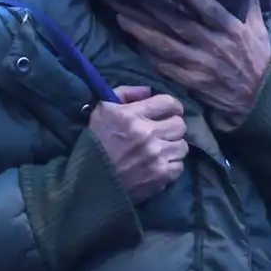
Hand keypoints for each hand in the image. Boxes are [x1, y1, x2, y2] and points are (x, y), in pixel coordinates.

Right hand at [89, 85, 187, 202]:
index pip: (169, 102)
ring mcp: (156, 156)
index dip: (171, 106)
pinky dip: (171, 165)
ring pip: (183, 146)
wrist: (88, 180)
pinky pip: (179, 166)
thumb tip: (148, 91)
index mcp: (132, 115)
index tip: (168, 112)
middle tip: (163, 131)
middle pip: (180, 124)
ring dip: (173, 146)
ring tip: (162, 149)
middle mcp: (147, 134)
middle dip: (172, 126)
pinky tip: (159, 164)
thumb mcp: (102, 109)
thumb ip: (125, 93)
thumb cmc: (95, 142)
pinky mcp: (160, 176)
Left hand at [116, 0, 270, 127]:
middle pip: (178, 24)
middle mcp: (214, 45)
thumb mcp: (258, 28)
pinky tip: (133, 44)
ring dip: (141, 32)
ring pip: (165, 46)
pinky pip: (165, 66)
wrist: (258, 97)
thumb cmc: (257, 57)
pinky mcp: (191, 81)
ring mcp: (200, 64)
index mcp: (231, 30)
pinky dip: (148, 55)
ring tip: (121, 18)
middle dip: (151, 10)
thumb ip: (249, 3)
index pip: (210, 9)